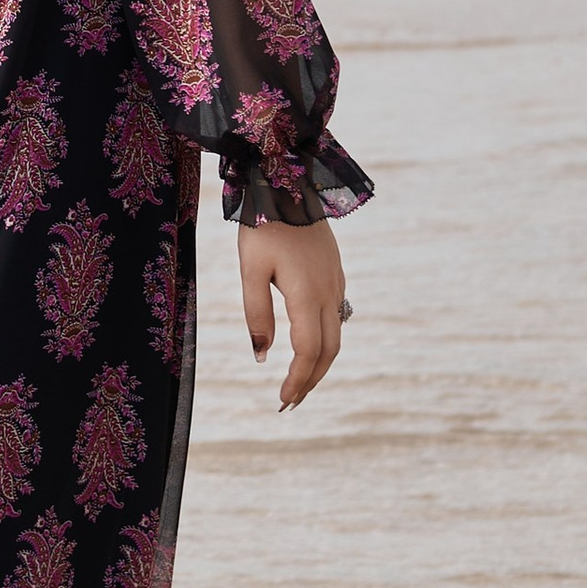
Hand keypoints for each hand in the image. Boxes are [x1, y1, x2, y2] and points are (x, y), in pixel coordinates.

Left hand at [238, 213, 347, 410]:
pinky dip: (325, 341)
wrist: (287, 183)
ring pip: (335, 336)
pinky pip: (336, 317)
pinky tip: (310, 346)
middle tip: (290, 404)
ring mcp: (335, 282)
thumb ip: (256, 313)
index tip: (282, 401)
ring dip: (320, 364)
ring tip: (300, 384)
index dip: (297, 379)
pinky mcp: (335, 273)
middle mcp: (328, 292)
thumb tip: (261, 355)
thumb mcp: (250, 269)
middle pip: (328, 351)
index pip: (308, 351)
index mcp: (307, 294)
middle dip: (310, 381)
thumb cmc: (263, 225)